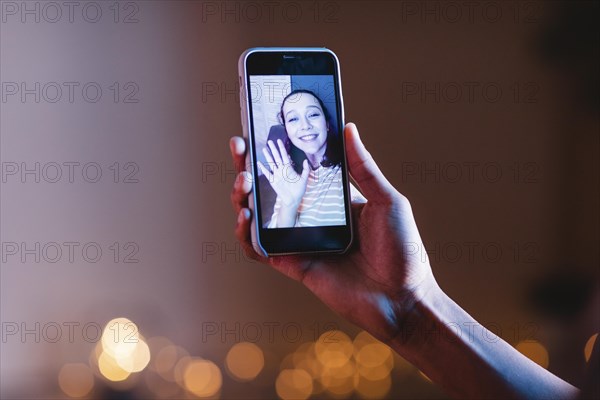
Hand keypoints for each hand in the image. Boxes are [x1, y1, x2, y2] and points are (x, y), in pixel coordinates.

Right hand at [230, 123, 436, 342]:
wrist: (402, 299)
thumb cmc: (403, 250)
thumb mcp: (387, 201)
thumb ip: (363, 167)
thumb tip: (348, 127)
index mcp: (331, 199)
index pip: (297, 169)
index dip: (277, 151)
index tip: (262, 128)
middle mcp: (311, 217)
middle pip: (270, 189)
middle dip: (248, 166)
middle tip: (240, 145)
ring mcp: (299, 241)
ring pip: (257, 216)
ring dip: (241, 196)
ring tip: (243, 179)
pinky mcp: (292, 264)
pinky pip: (258, 249)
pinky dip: (245, 235)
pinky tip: (246, 217)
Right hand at [257, 139, 309, 207]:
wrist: (293, 200)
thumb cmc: (299, 190)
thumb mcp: (304, 179)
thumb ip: (305, 170)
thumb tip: (305, 160)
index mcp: (289, 168)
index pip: (284, 155)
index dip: (282, 148)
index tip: (279, 141)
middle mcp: (282, 170)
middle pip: (276, 157)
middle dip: (273, 149)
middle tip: (269, 141)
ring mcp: (277, 175)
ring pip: (271, 163)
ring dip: (268, 156)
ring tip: (264, 148)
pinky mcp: (273, 181)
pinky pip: (267, 173)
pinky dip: (263, 168)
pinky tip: (259, 163)